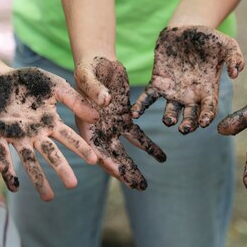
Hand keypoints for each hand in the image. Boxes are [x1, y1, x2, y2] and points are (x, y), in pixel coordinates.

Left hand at [0, 67, 98, 200]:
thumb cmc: (30, 81)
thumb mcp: (55, 86)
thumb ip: (73, 100)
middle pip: (51, 154)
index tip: (94, 160)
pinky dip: (8, 170)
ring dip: (39, 179)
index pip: (69, 137)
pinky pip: (2, 155)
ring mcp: (17, 137)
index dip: (81, 148)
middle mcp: (36, 134)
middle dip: (62, 169)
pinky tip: (14, 186)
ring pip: (30, 161)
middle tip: (73, 185)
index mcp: (50, 122)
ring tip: (49, 198)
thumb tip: (96, 116)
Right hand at [76, 57, 165, 189]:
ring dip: (134, 167)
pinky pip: (137, 136)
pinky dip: (148, 147)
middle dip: (124, 172)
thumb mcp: (88, 75)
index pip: (94, 146)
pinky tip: (161, 157)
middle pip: (111, 155)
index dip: (105, 160)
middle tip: (138, 186)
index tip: (119, 172)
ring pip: (124, 151)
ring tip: (144, 185)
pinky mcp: (124, 118)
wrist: (99, 59)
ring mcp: (112, 125)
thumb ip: (95, 89)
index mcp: (84, 122)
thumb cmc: (89, 66)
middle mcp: (98, 129)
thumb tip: (104, 102)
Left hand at [132, 26, 244, 133]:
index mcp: (208, 89)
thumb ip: (235, 57)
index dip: (207, 116)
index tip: (204, 122)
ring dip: (169, 118)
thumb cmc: (209, 38)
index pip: (209, 108)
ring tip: (168, 121)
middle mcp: (191, 95)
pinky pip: (148, 97)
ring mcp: (173, 90)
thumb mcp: (227, 44)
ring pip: (170, 110)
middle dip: (188, 124)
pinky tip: (135, 114)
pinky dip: (141, 106)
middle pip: (190, 115)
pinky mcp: (158, 82)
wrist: (186, 28)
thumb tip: (236, 73)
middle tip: (184, 129)